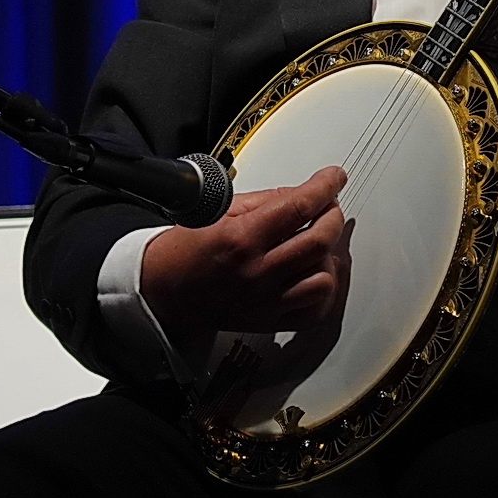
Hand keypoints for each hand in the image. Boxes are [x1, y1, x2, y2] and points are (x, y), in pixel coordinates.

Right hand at [140, 165, 347, 337]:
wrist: (163, 290)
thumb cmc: (185, 250)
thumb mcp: (219, 209)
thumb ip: (266, 201)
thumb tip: (303, 195)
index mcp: (242, 239)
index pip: (299, 206)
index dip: (325, 186)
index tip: (334, 177)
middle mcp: (257, 272)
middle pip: (320, 241)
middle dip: (333, 215)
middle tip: (328, 205)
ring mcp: (265, 301)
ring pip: (324, 279)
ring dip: (329, 255)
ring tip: (318, 242)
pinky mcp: (269, 321)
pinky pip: (314, 311)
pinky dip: (323, 291)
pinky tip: (315, 273)